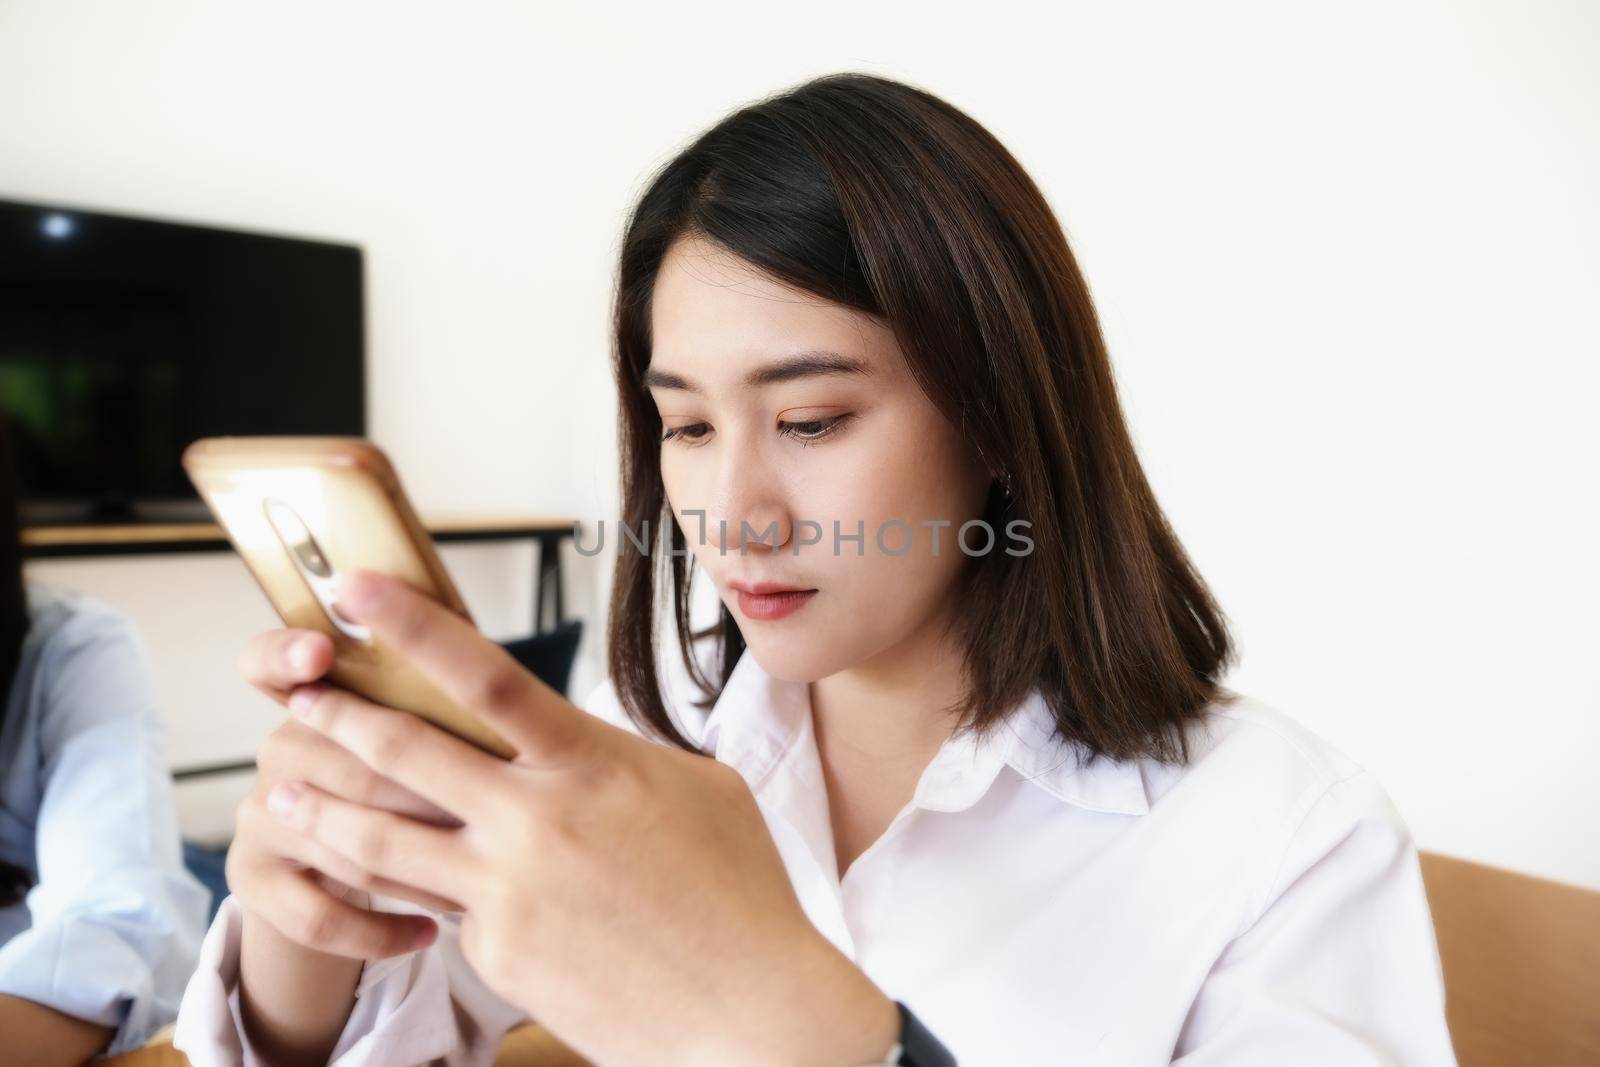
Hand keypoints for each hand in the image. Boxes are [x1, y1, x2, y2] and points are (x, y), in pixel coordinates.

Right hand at [227, 625, 460, 959]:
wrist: (341, 877)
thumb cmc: (415, 787)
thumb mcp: (424, 742)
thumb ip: (439, 716)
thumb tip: (502, 712)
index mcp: (318, 699)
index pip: (270, 660)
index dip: (288, 652)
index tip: (320, 653)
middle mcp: (279, 749)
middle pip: (347, 764)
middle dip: (427, 795)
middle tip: (491, 819)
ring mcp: (260, 814)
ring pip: (342, 840)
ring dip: (417, 869)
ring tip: (477, 888)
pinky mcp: (252, 879)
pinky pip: (317, 913)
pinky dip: (380, 929)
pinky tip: (427, 934)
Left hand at [267, 570, 900, 1066]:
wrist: (747, 1010)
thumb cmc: (739, 889)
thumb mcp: (698, 787)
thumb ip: (620, 756)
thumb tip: (576, 746)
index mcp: (590, 762)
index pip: (484, 676)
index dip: (412, 626)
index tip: (357, 589)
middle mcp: (534, 819)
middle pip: (405, 752)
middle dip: (338, 716)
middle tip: (296, 698)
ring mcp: (507, 891)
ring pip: (384, 840)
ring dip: (326, 810)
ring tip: (287, 794)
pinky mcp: (497, 953)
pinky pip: (442, 908)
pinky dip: (423, 891)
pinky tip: (403, 889)